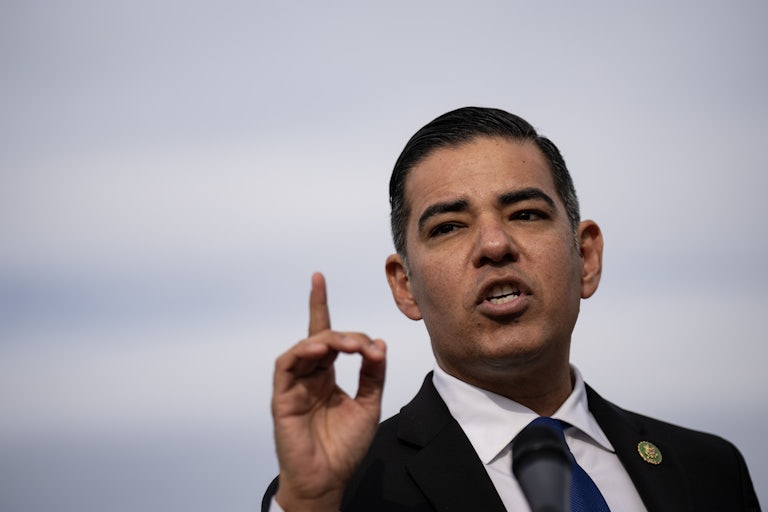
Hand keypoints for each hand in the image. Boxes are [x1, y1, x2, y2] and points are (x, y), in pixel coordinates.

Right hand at [272, 273, 386, 511]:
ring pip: (305, 347)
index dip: (319, 305)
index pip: (324, 334)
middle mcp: (309, 376)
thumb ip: (373, 374)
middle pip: (321, 337)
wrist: (327, 480)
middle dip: (344, 335)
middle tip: (364, 346)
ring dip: (327, 339)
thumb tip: (378, 343)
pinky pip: (286, 365)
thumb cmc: (344, 447)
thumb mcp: (368, 405)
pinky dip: (302, 352)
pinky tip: (321, 349)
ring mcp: (294, 385)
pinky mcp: (282, 397)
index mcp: (326, 376)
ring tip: (346, 345)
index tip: (317, 277)